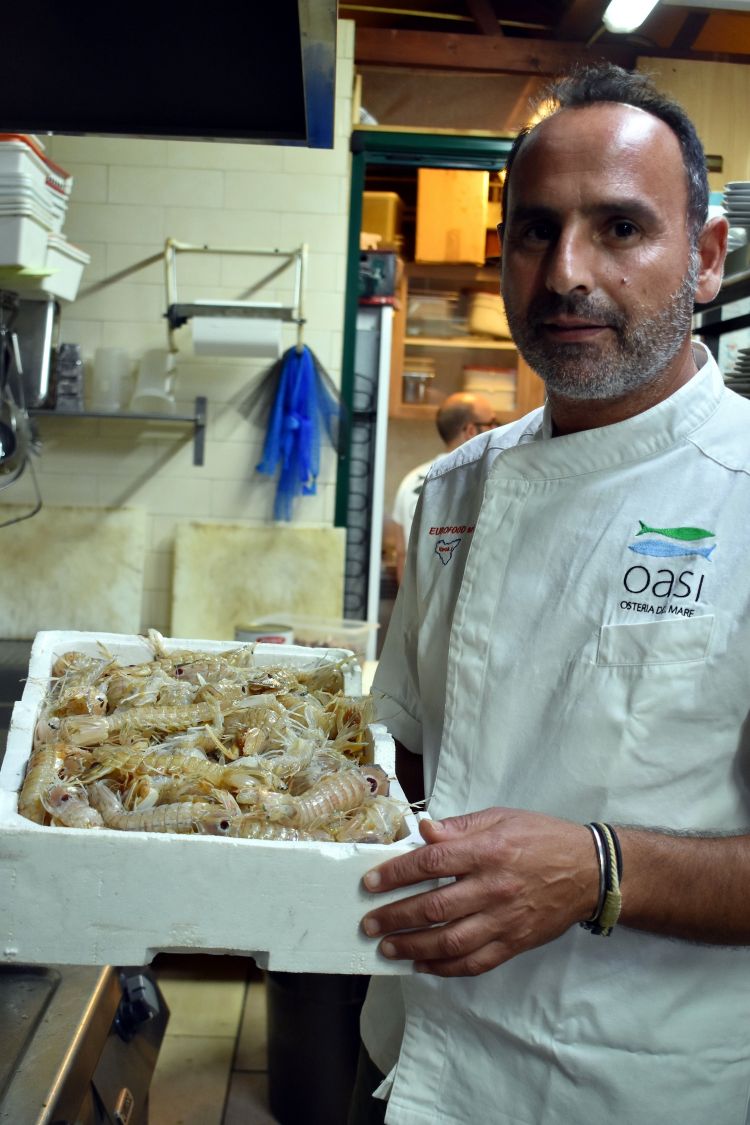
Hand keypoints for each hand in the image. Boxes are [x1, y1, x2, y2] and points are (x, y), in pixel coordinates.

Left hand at [361, 807, 597, 976]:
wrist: (590, 871)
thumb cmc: (542, 838)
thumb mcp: (501, 817)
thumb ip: (460, 827)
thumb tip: (424, 831)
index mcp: (487, 851)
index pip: (431, 863)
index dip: (396, 874)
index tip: (370, 883)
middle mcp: (493, 887)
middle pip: (434, 907)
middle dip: (395, 916)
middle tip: (369, 923)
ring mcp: (504, 920)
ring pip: (450, 941)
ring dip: (413, 947)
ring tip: (388, 947)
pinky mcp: (515, 943)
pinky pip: (474, 962)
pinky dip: (445, 968)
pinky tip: (423, 965)